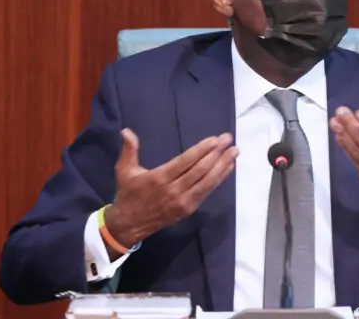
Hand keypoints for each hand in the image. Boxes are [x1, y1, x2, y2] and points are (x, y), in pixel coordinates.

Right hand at [104, 128, 237, 255]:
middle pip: (200, 170)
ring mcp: (183, 201)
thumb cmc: (128, 194)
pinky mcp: (189, 208)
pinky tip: (228, 167)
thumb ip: (129, 150)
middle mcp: (174, 190)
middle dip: (217, 154)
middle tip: (228, 139)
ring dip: (223, 165)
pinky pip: (207, 191)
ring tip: (234, 152)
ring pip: (207, 181)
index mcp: (159, 178)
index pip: (185, 161)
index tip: (215, 139)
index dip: (202, 150)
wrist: (128, 225)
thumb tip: (126, 131)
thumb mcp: (124, 171)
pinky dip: (219, 178)